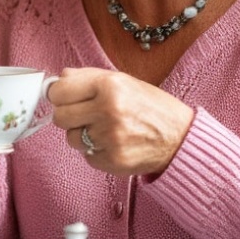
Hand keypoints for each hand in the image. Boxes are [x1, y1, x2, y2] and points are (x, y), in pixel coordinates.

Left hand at [48, 67, 193, 175]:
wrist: (182, 138)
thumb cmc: (151, 107)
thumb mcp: (123, 81)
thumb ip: (87, 77)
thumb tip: (57, 80)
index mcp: (109, 86)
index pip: (58, 92)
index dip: (59, 95)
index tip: (65, 98)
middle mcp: (109, 111)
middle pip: (60, 117)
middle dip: (69, 116)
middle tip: (85, 115)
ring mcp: (111, 138)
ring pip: (71, 138)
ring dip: (83, 135)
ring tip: (104, 129)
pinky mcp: (113, 161)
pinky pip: (86, 156)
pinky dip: (96, 151)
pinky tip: (113, 143)